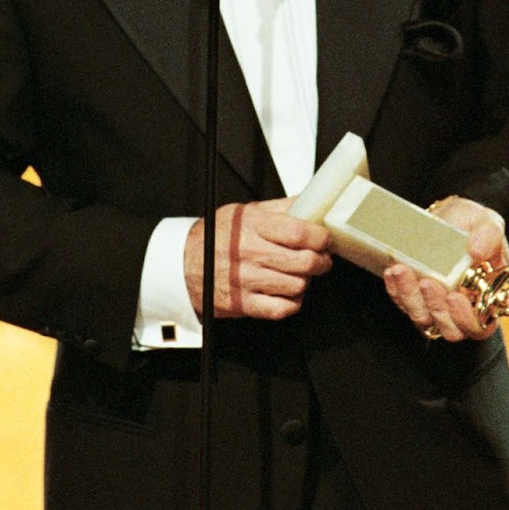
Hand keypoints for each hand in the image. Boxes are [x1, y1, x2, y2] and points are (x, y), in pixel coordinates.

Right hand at [184, 198, 331, 320]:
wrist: (183, 263)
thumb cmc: (216, 236)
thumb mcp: (245, 212)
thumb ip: (280, 207)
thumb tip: (311, 201)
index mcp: (252, 225)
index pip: (298, 232)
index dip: (320, 237)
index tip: (325, 239)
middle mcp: (249, 252)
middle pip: (303, 262)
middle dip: (321, 261)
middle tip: (321, 258)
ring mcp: (246, 280)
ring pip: (297, 286)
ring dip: (306, 281)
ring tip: (300, 274)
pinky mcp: (242, 304)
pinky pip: (281, 308)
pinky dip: (292, 302)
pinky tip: (288, 292)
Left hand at [383, 195, 508, 342]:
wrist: (446, 216)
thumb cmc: (472, 225)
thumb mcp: (488, 222)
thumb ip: (490, 235)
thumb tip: (477, 251)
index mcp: (487, 297)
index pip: (480, 325)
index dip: (467, 318)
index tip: (454, 297)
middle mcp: (461, 309)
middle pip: (449, 329)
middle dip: (436, 308)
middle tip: (427, 282)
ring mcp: (435, 305)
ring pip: (422, 318)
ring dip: (410, 297)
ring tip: (402, 270)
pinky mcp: (413, 298)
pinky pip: (402, 303)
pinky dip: (395, 290)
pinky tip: (393, 271)